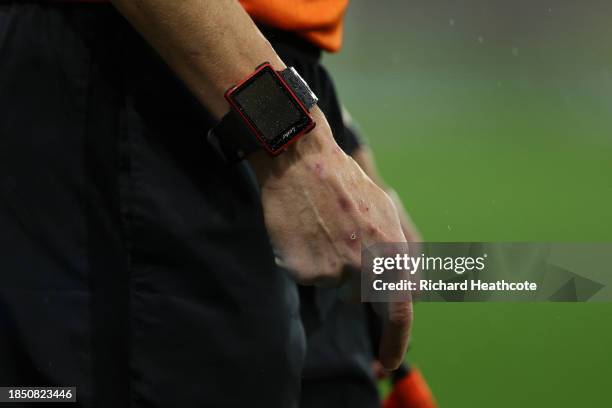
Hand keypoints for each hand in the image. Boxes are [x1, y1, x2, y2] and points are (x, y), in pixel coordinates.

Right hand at [249, 108, 411, 368]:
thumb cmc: (344, 184)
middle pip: (356, 295)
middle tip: (336, 244)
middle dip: (348, 282)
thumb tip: (409, 289)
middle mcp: (364, 265)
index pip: (400, 311)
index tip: (388, 361)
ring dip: (326, 262)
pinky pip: (306, 275)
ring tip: (321, 226)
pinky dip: (305, 259)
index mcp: (390, 250)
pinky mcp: (303, 270)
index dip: (395, 341)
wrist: (301, 162)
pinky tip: (304, 231)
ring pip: (329, 282)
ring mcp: (332, 269)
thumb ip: (399, 251)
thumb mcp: (384, 210)